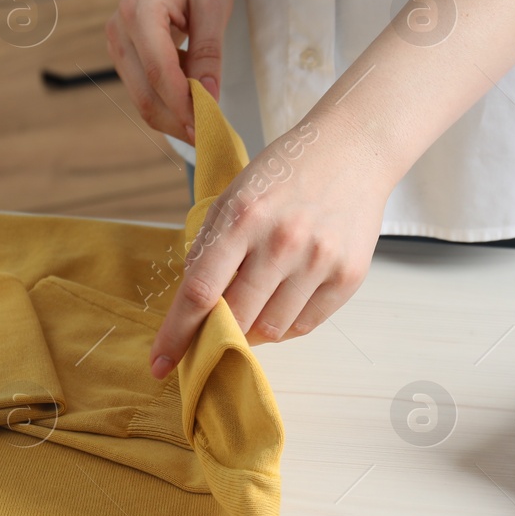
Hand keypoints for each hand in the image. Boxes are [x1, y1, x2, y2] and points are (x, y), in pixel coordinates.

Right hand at [105, 0, 232, 142]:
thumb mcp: (214, 3)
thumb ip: (209, 52)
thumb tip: (208, 97)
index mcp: (140, 13)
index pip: (161, 74)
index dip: (185, 106)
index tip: (211, 126)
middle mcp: (119, 31)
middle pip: (146, 95)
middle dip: (179, 121)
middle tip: (212, 135)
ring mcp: (116, 44)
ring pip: (142, 98)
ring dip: (173, 115)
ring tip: (207, 118)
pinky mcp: (121, 52)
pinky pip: (143, 88)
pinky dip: (167, 101)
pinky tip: (193, 98)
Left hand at [149, 115, 386, 377]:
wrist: (352, 151)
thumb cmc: (285, 173)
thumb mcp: (233, 197)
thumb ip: (209, 249)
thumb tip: (192, 308)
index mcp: (243, 217)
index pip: (201, 291)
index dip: (177, 334)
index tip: (161, 364)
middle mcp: (282, 241)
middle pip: (237, 318)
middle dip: (218, 333)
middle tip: (214, 330)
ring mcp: (319, 260)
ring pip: (272, 330)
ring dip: (253, 330)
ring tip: (255, 304)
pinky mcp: (348, 275)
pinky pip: (306, 325)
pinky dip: (285, 326)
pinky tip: (281, 303)